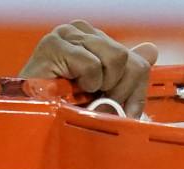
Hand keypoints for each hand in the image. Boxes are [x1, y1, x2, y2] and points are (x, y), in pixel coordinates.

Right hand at [20, 21, 157, 117]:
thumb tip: (151, 50)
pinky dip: (84, 84)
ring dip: (101, 87)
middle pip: (128, 59)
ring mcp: (67, 34)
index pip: (135, 60)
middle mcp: (81, 32)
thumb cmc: (62, 110)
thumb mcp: (103, 96)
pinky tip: (67, 87)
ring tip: (81, 95)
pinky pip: (92, 65)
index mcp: (94, 41)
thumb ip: (126, 75)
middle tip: (97, 104)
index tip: (121, 109)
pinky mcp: (55, 44)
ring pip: (116, 58)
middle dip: (117, 91)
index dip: (133, 91)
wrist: (31, 122)